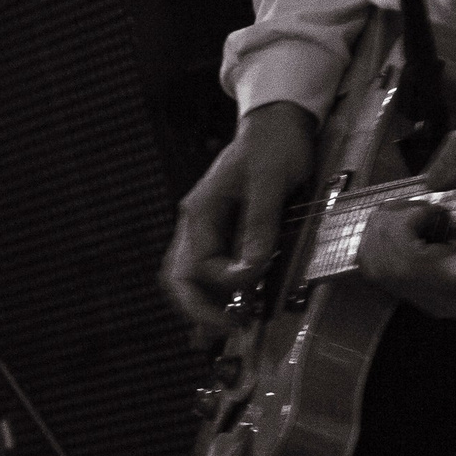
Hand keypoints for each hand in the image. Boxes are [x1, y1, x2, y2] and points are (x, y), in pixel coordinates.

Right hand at [161, 102, 318, 336]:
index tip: (255, 282)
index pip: (199, 264)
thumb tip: (250, 267)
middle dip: (197, 310)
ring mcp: (206, 230)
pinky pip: (209, 271)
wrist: (277, 124)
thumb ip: (259, 224)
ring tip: (222, 331)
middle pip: (178, 278)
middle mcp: (196, 224)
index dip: (227, 281)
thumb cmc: (273, 146)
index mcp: (200, 211)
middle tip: (224, 330)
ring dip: (203, 306)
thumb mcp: (269, 183)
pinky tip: (227, 311)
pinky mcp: (222, 233)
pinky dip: (215, 294)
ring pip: (189, 278)